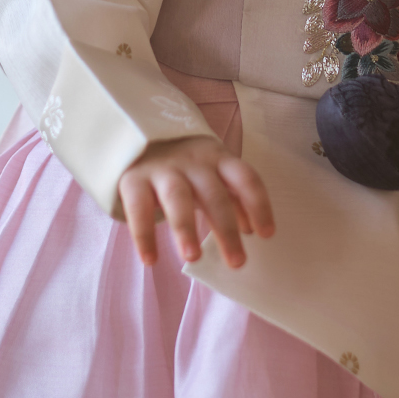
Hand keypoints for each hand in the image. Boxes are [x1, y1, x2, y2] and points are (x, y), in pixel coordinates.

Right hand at [117, 135, 274, 269]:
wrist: (137, 136)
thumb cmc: (185, 165)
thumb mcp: (212, 174)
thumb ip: (232, 198)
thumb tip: (253, 230)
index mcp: (218, 158)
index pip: (245, 178)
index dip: (258, 204)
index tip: (266, 234)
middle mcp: (192, 162)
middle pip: (214, 194)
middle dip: (226, 229)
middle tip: (237, 262)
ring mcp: (162, 169)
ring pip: (177, 198)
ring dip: (186, 228)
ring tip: (193, 258)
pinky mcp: (133, 179)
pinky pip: (138, 209)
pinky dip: (144, 235)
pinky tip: (150, 260)